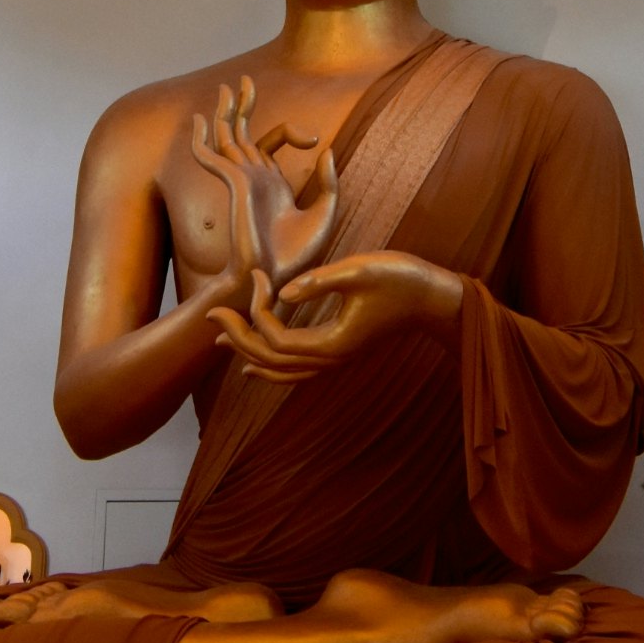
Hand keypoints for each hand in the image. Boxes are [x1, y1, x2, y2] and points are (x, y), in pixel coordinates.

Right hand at [191, 76, 338, 296]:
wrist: (278, 277)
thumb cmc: (298, 256)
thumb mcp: (324, 214)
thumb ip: (327, 183)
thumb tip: (326, 149)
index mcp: (273, 183)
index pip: (271, 144)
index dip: (289, 132)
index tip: (311, 138)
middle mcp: (254, 179)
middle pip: (243, 133)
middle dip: (242, 107)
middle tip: (241, 81)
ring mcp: (242, 181)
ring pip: (228, 139)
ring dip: (225, 113)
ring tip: (224, 89)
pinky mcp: (234, 185)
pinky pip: (214, 157)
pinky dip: (203, 139)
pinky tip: (200, 120)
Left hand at [214, 253, 463, 379]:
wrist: (433, 298)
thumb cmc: (400, 279)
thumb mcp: (360, 270)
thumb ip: (320, 280)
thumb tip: (281, 291)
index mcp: (332, 342)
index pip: (276, 338)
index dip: (257, 309)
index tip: (256, 275)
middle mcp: (330, 358)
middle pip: (270, 360)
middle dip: (238, 338)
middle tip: (211, 315)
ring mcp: (334, 358)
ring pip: (281, 371)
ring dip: (249, 355)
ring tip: (222, 343)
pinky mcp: (338, 350)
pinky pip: (295, 369)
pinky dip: (271, 366)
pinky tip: (255, 364)